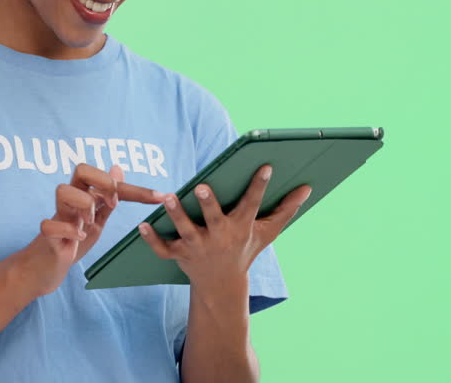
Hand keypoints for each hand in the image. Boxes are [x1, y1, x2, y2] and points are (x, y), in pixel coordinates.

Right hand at [20, 163, 164, 295]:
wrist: (48, 266)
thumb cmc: (73, 239)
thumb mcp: (96, 218)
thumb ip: (108, 197)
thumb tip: (118, 167)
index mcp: (84, 195)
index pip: (109, 180)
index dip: (136, 188)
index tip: (159, 197)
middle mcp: (70, 201)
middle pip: (81, 169)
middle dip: (103, 182)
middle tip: (113, 203)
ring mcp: (57, 216)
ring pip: (62, 190)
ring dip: (84, 204)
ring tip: (90, 223)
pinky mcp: (47, 235)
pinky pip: (49, 225)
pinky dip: (68, 230)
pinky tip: (80, 238)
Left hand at [138, 163, 311, 291]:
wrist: (222, 284)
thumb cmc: (245, 249)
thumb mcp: (267, 232)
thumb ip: (286, 209)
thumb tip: (308, 187)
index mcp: (241, 227)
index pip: (252, 204)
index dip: (259, 185)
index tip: (265, 166)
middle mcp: (219, 237)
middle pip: (213, 219)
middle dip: (208, 204)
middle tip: (202, 187)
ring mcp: (197, 247)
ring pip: (185, 230)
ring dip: (177, 215)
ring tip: (169, 197)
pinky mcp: (178, 254)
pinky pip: (163, 249)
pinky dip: (152, 240)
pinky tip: (142, 224)